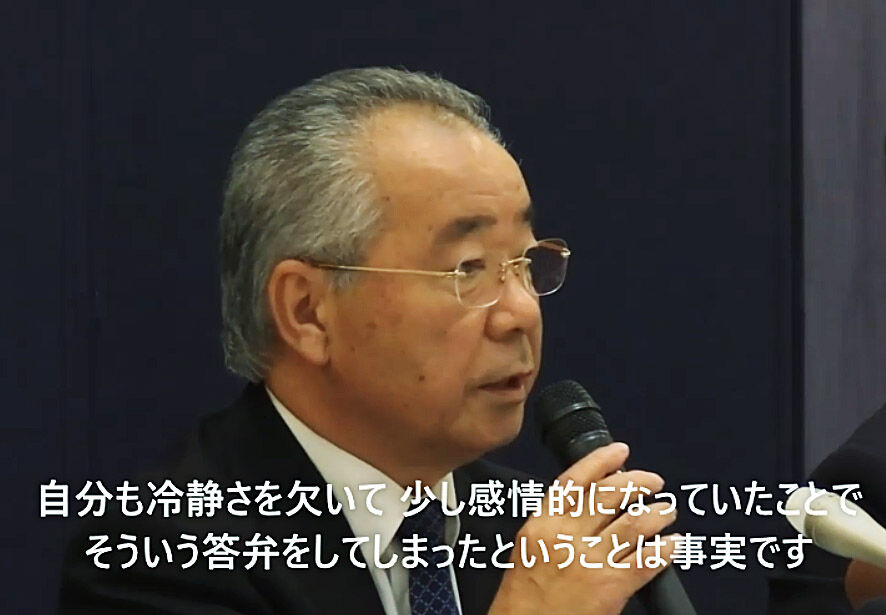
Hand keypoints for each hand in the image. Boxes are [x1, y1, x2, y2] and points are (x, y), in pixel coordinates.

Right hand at [487, 442, 676, 614]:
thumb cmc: (524, 598)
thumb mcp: (527, 548)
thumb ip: (554, 523)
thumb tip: (585, 503)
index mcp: (543, 523)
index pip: (575, 479)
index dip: (601, 460)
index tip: (619, 451)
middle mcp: (567, 536)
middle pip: (610, 494)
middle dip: (638, 482)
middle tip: (653, 481)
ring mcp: (591, 560)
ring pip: (635, 522)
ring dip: (658, 512)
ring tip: (667, 510)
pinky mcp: (611, 586)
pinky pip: (647, 560)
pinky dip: (665, 549)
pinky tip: (672, 545)